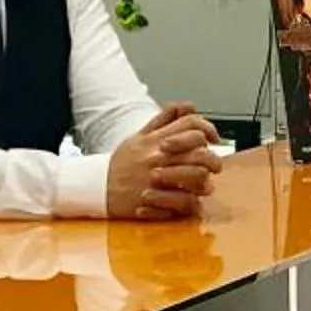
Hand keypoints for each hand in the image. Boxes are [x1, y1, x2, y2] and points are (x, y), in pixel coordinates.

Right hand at [109, 103, 225, 219]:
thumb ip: (164, 120)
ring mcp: (154, 179)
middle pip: (199, 152)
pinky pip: (182, 201)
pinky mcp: (152, 200)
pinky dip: (192, 203)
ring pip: (196, 176)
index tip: (212, 139)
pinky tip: (192, 202)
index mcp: (155, 139)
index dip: (208, 129)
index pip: (191, 124)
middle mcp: (156, 157)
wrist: (96, 186)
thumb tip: (189, 107)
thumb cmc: (122, 163)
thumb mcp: (139, 136)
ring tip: (205, 186)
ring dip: (205, 182)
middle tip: (214, 166)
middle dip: (213, 160)